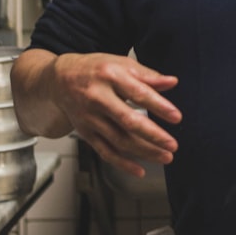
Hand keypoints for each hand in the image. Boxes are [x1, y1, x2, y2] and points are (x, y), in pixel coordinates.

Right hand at [49, 52, 181, 177]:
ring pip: (119, 140)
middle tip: (172, 144)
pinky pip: (105, 151)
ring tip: (166, 157)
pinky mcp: (85, 133)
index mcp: (110, 76)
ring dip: (144, 152)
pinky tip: (140, 170)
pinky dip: (122, 164)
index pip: (138, 93)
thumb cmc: (95, 69)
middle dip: (152, 135)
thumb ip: (148, 75)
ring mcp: (90, 118)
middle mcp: (98, 98)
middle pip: (127, 121)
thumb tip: (172, 82)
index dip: (159, 106)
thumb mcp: (122, 64)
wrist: (59, 80)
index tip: (176, 117)